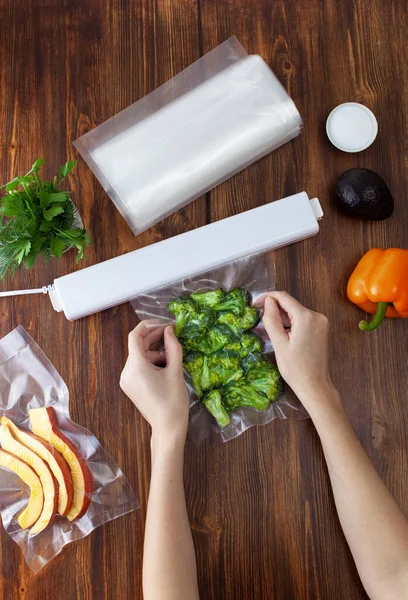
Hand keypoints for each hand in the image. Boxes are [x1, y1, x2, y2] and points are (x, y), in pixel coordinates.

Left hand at [120, 321, 188, 439]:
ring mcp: (126, 380)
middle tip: (172, 334)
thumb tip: (169, 330)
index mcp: (136, 366)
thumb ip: (173, 347)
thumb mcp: (176, 370)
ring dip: (155, 351)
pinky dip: (151, 362)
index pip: (135, 336)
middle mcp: (126, 371)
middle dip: (154, 338)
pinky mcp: (130, 386)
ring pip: (140, 356)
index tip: (165, 324)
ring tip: (172, 356)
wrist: (168, 427)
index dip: (149, 326)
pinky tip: (166, 366)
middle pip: (138, 346)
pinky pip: (139, 366)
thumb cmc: (173, 400)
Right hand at [254, 291, 334, 401]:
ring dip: (281, 317)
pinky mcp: (321, 330)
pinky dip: (290, 324)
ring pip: (296, 312)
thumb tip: (267, 302)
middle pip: (290, 305)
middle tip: (257, 318)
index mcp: (306, 317)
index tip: (254, 303)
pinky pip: (302, 320)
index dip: (267, 297)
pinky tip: (280, 333)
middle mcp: (317, 316)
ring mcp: (321, 323)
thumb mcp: (279, 343)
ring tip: (266, 328)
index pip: (284, 298)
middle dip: (274, 309)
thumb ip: (272, 320)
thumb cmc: (295, 368)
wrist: (315, 385)